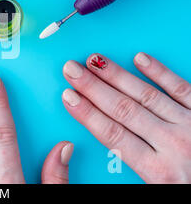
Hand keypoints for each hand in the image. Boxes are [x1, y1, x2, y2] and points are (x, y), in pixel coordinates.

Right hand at [62, 53, 190, 182]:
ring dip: (116, 75)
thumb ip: (135, 170)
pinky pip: (182, 88)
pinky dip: (160, 72)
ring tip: (94, 60)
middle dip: (92, 87)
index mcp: (160, 171)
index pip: (112, 134)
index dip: (87, 113)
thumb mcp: (162, 191)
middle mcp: (174, 144)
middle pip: (122, 109)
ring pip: (146, 95)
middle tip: (71, 70)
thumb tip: (108, 147)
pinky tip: (140, 58)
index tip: (68, 97)